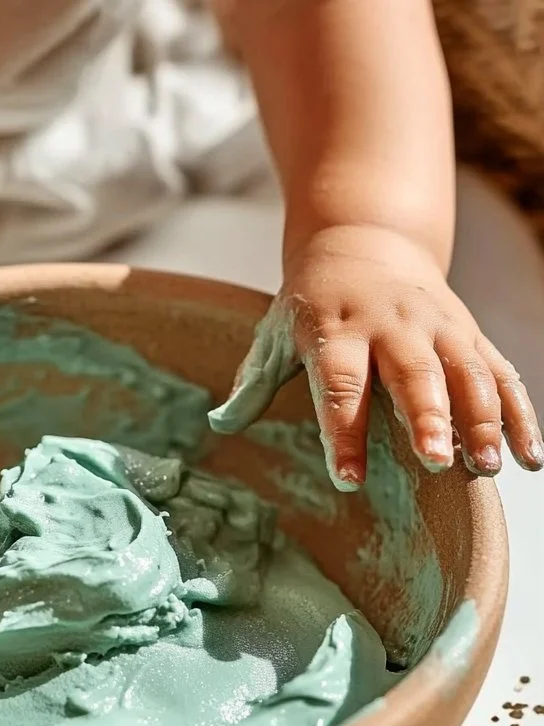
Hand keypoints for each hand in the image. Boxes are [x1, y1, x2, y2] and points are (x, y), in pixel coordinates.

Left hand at [208, 225, 543, 488]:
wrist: (365, 242)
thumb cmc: (312, 302)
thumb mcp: (275, 333)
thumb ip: (253, 381)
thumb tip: (218, 424)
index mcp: (335, 328)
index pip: (339, 385)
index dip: (344, 432)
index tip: (348, 478)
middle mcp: (391, 325)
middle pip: (412, 373)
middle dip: (427, 417)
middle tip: (435, 461)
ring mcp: (436, 327)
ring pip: (466, 373)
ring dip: (481, 419)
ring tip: (488, 467)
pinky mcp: (468, 334)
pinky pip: (500, 374)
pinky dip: (519, 414)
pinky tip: (530, 456)